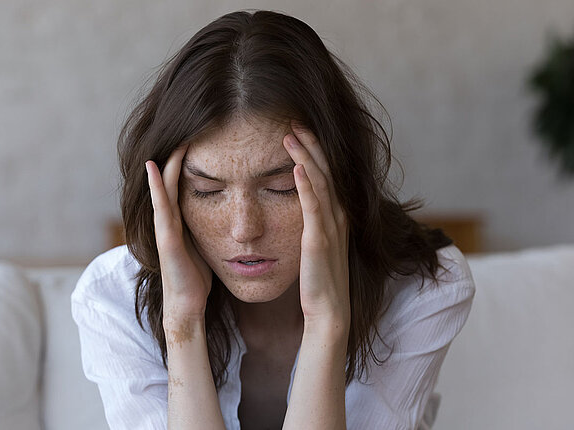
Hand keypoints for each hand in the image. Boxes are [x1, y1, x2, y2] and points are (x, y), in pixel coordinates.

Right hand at [146, 145, 212, 321]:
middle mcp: (169, 220)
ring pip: (163, 188)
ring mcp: (164, 228)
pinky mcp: (166, 239)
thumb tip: (226, 212)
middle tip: (190, 129)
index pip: (183, 183)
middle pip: (171, 180)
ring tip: (176, 138)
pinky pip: (161, 207)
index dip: (188, 161)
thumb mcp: (205, 243)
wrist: (186, 305)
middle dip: (178, 155)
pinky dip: (156, 186)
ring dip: (167, 162)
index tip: (202, 138)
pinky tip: (153, 166)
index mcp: (181, 220)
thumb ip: (208, 226)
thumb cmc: (196, 277)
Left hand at [282, 122, 350, 330]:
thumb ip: (314, 223)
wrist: (328, 310)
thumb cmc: (320, 279)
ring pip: (320, 182)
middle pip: (326, 170)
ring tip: (291, 134)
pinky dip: (306, 185)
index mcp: (336, 215)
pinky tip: (297, 167)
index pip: (327, 174)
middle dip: (311, 143)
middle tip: (294, 120)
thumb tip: (303, 206)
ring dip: (306, 156)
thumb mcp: (319, 244)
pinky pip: (313, 207)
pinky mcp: (318, 240)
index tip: (299, 130)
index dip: (315, 150)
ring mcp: (330, 227)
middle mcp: (338, 216)